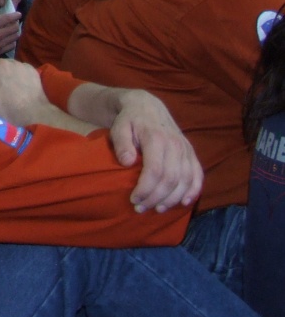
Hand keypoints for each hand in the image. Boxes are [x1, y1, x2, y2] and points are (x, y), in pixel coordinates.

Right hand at [0, 12, 20, 59]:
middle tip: (14, 23)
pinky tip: (8, 39)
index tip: (18, 14)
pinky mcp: (0, 52)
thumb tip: (4, 18)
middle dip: (16, 24)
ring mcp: (0, 44)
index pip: (8, 18)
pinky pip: (12, 45)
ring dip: (15, 32)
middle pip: (15, 27)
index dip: (15, 15)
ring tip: (12, 31)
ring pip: (15, 36)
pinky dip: (12, 41)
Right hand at [0, 59, 46, 125]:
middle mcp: (0, 62)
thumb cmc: (3, 113)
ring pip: (4, 65)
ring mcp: (17, 64)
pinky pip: (18, 68)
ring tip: (7, 90)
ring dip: (2, 74)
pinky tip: (19, 88)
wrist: (36, 116)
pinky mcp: (30, 68)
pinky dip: (16, 75)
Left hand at [109, 90, 202, 212]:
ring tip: (158, 209)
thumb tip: (127, 162)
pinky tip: (184, 202)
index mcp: (156, 138)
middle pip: (171, 179)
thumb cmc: (130, 120)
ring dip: (173, 199)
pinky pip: (198, 175)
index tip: (134, 199)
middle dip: (156, 198)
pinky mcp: (191, 153)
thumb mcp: (119, 127)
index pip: (155, 171)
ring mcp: (186, 149)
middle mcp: (175, 144)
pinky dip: (193, 191)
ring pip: (185, 180)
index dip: (145, 189)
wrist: (147, 107)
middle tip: (141, 208)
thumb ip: (121, 144)